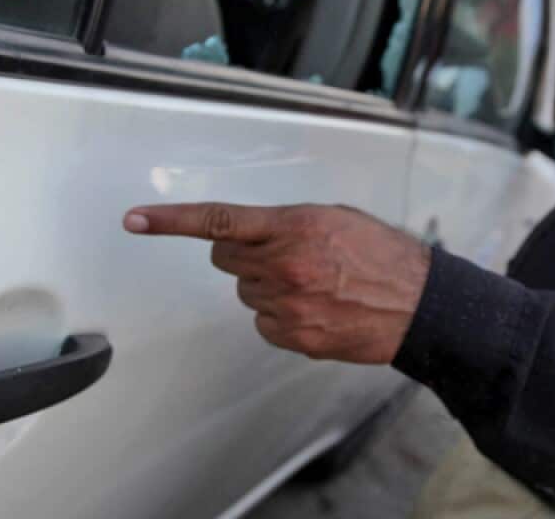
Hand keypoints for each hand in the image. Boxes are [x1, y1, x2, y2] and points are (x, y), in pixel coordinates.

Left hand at [124, 203, 430, 364]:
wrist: (417, 303)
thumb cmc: (381, 255)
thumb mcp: (334, 218)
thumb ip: (287, 223)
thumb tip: (252, 234)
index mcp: (292, 228)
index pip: (218, 221)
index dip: (171, 220)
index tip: (136, 219)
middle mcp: (283, 266)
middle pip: (225, 260)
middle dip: (244, 255)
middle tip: (280, 254)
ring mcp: (286, 305)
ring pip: (246, 293)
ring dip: (267, 285)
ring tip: (313, 283)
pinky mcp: (294, 336)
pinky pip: (262, 322)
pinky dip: (280, 316)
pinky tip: (314, 307)